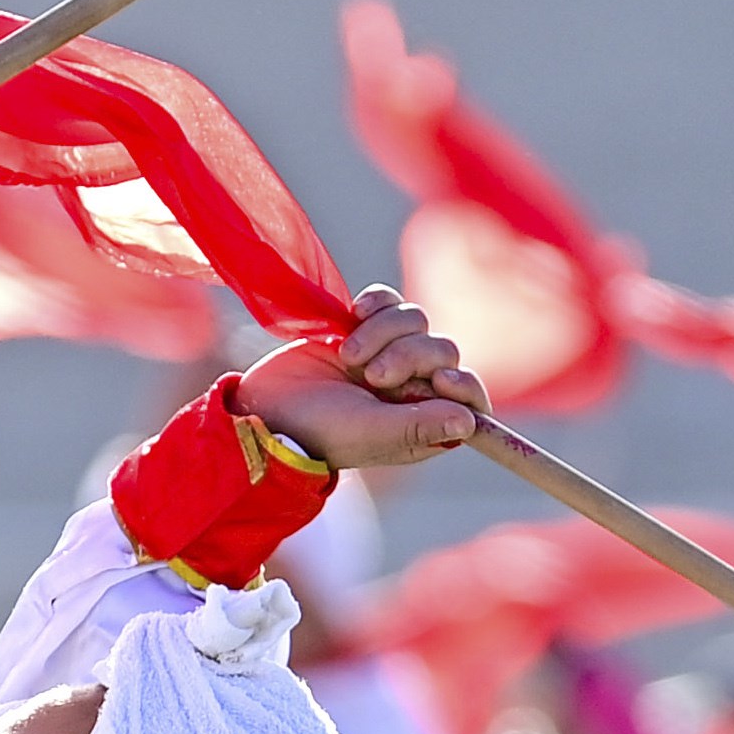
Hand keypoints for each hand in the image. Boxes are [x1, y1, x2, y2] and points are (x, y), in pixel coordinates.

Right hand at [236, 284, 489, 468]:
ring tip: (348, 356)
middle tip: (372, 376)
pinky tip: (353, 315)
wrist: (265, 405)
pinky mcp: (365, 328)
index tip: (439, 380)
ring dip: (385, 332)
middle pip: (444, 351)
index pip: (468, 398)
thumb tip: (469, 422)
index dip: (463, 384)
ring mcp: (390, 355)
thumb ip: (418, 427)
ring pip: (418, 321)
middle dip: (411, 356)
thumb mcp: (369, 432)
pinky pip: (391, 300)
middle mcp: (411, 389)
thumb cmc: (315, 431)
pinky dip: (377, 303)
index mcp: (421, 423)